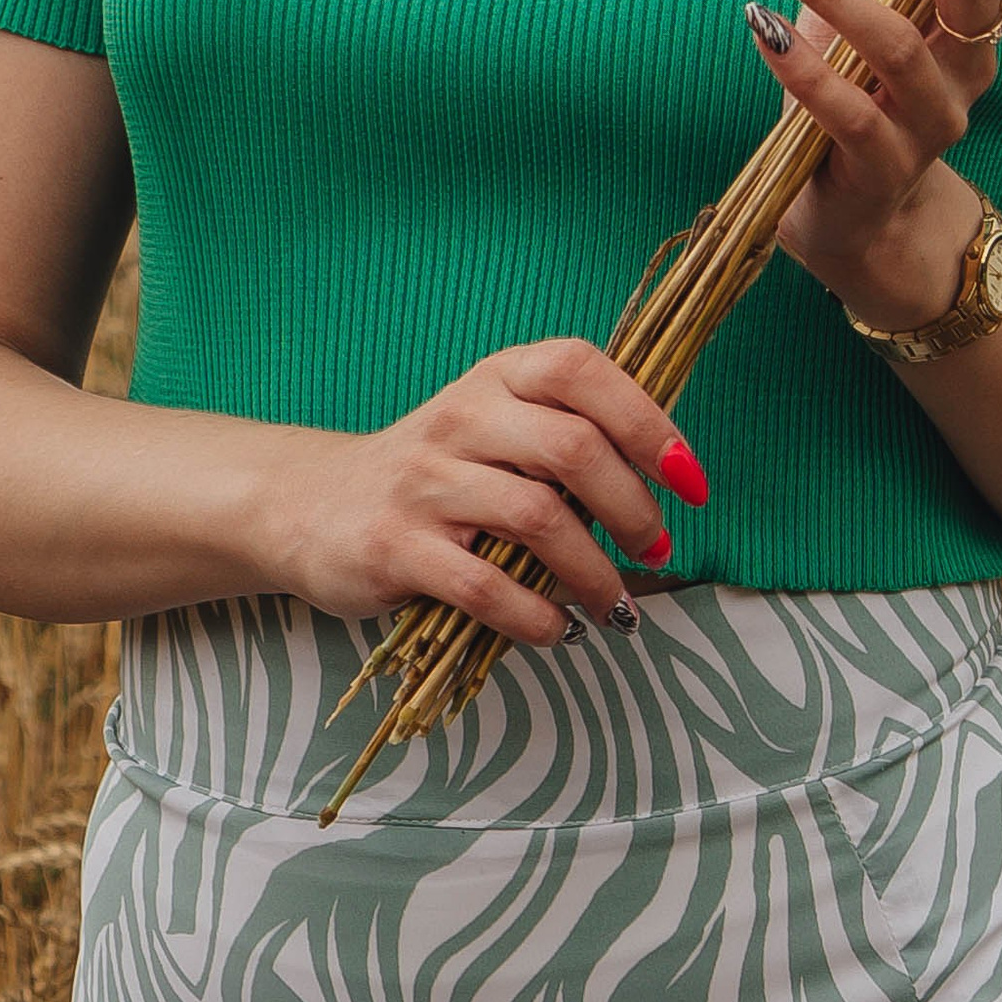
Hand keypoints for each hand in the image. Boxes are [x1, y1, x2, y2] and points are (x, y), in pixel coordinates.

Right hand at [251, 340, 705, 644]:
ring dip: (595, 574)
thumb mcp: (496, 427)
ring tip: (617, 606)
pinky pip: (486, 587)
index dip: (648, 421)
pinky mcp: (396, 547)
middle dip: (634, 509)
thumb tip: (667, 480)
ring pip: (538, 520)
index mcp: (498, 376)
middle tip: (658, 550)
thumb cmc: (437, 471)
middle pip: (573, 448)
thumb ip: (566, 437)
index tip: (690, 480)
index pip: (582, 371)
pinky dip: (537, 617)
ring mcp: (424, 481)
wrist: (311, 506)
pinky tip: (556, 630)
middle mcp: (461, 416)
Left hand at [753, 0, 1001, 331]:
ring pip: (904, 47)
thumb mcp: (865, 6)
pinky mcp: (884, 170)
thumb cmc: (859, 88)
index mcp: (983, 16)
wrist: (858, 218)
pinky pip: (849, 116)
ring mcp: (935, 122)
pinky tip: (760, 25)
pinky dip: (804, 68)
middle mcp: (975, 65)